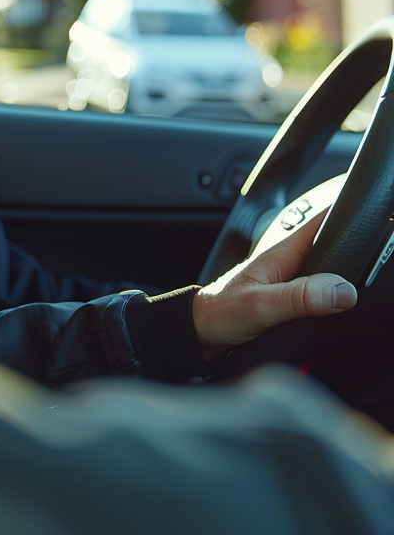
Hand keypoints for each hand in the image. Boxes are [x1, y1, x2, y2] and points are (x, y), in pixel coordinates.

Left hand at [192, 209, 356, 359]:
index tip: (359, 239)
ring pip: (325, 276)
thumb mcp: (261, 305)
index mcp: (281, 254)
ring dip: (338, 285)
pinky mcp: (289, 303)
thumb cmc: (218, 313)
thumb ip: (299, 297)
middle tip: (358, 277)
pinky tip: (331, 311)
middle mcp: (288, 266)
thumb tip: (341, 290)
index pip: (320, 224)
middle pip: (330, 252)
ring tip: (346, 296)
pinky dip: (327, 303)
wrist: (198, 334)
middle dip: (349, 259)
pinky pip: (317, 297)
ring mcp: (289, 284)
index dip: (344, 223)